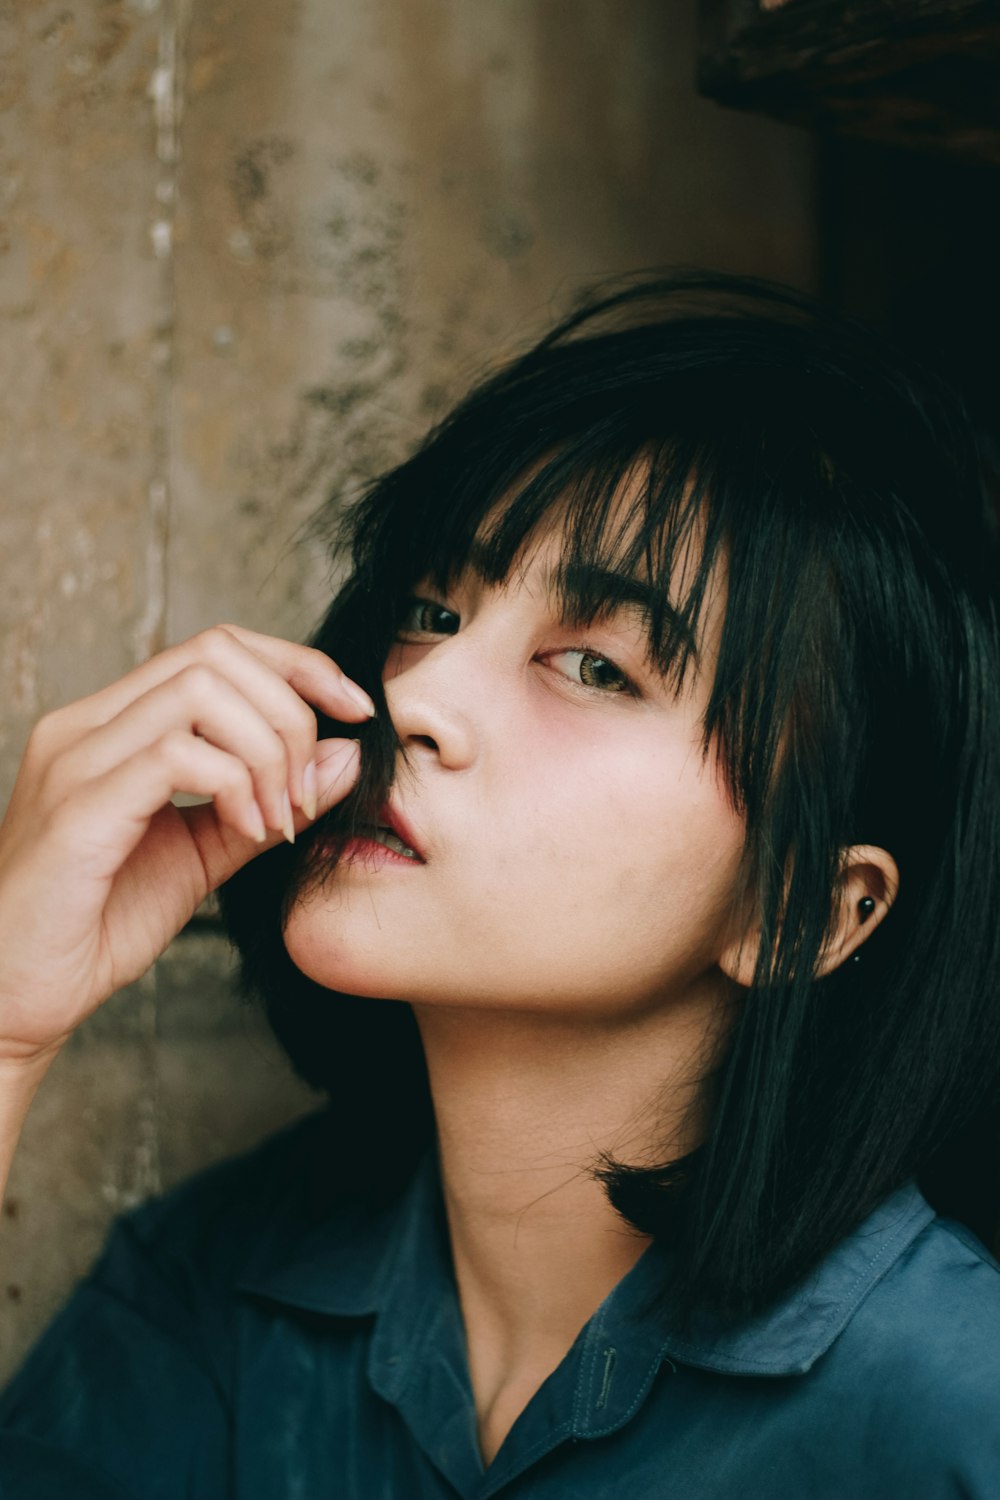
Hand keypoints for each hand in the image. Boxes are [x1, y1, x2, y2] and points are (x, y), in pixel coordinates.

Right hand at [0, 625, 368, 1066]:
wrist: (13, 999)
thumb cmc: (96, 926)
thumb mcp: (203, 854)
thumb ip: (270, 800)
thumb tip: (346, 755)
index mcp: (112, 724)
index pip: (216, 647)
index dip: (298, 665)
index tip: (355, 711)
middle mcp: (86, 725)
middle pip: (216, 653)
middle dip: (291, 711)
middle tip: (304, 792)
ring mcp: (75, 760)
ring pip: (201, 691)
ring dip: (267, 750)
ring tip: (275, 818)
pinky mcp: (77, 808)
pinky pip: (176, 755)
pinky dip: (234, 786)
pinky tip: (247, 833)